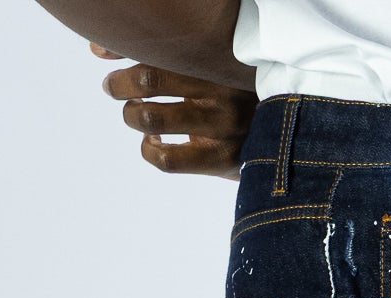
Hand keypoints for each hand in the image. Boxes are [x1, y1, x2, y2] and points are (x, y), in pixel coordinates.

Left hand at [93, 43, 254, 178]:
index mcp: (217, 59)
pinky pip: (167, 159)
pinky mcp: (221, 159)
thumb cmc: (241, 96)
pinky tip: (154, 143)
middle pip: (147, 78)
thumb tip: (100, 48)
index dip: (118, 47)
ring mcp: (221, 126)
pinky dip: (150, 150)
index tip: (100, 52)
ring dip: (131, 115)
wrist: (290, 138)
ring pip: (150, 118)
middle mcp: (219, 88)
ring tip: (134, 114)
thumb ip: (173, 55)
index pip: (157, 47)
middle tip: (113, 87)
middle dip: (119, 84)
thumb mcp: (216, 68)